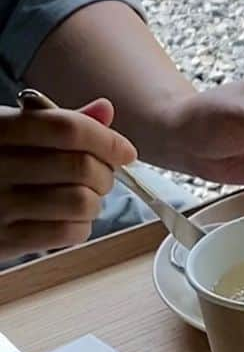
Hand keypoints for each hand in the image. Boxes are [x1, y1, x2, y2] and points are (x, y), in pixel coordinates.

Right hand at [0, 99, 136, 259]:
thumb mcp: (13, 132)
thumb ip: (58, 123)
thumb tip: (105, 110)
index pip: (67, 129)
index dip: (106, 139)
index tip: (125, 151)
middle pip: (81, 166)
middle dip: (105, 173)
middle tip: (102, 176)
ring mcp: (0, 206)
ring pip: (81, 202)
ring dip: (96, 202)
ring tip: (84, 198)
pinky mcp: (6, 241)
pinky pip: (69, 233)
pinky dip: (81, 226)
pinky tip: (70, 219)